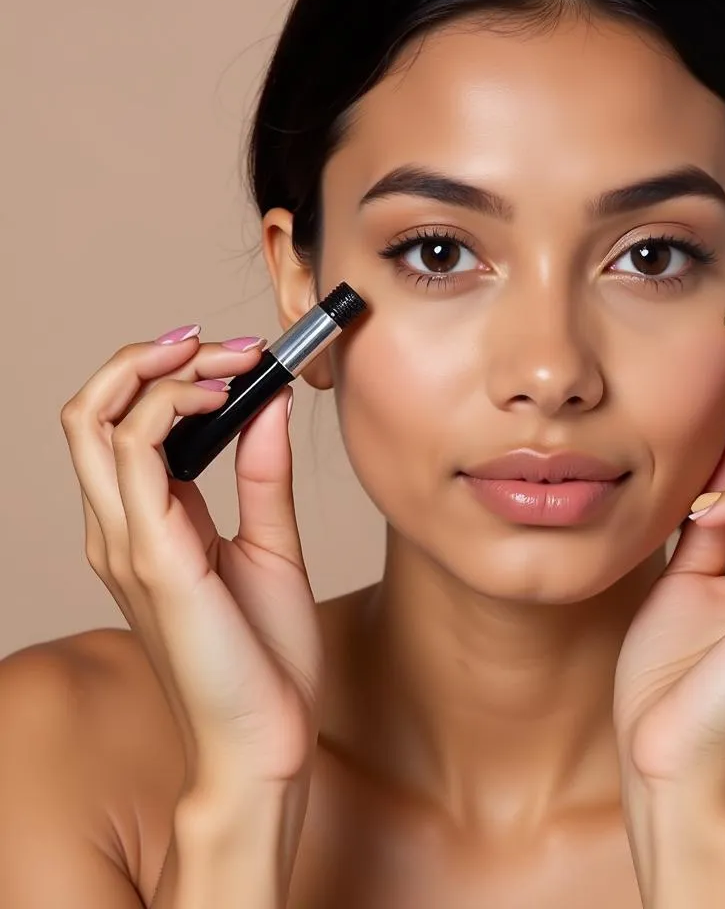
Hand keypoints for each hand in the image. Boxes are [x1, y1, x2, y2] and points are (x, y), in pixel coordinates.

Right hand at [60, 326, 322, 790]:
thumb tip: (268, 404)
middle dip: (150, 358)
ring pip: (99, 421)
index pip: (121, 425)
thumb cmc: (263, 655)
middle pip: (92, 411)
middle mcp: (120, 530)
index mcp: (146, 527)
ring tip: (227, 361)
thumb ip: (262, 476)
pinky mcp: (154, 559)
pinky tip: (224, 402)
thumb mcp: (272, 545)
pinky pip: (135, 458)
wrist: (265, 740)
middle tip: (220, 345)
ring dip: (161, 371)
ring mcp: (127, 544)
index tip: (233, 355)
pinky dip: (173, 411)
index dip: (165, 375)